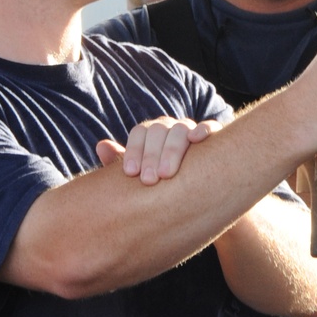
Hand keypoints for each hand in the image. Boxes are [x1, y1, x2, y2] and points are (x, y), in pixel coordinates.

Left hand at [96, 116, 222, 184]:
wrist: (196, 190)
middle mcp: (170, 128)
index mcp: (151, 134)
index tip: (130, 173)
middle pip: (158, 131)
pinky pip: (211, 127)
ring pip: (180, 130)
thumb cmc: (161, 181)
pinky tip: (196, 139)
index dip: (134, 151)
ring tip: (166, 174)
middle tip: (148, 180)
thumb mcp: (141, 174)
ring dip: (172, 149)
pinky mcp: (215, 137)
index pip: (140, 133)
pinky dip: (204, 129)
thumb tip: (101, 146)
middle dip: (151, 155)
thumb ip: (121, 162)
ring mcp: (192, 130)